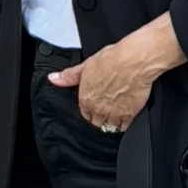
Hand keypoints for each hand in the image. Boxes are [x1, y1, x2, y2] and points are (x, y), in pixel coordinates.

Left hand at [48, 16, 184, 132]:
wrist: (134, 61)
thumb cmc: (112, 60)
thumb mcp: (86, 65)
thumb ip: (69, 76)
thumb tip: (54, 78)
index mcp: (86, 98)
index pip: (84, 113)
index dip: (90, 109)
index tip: (94, 105)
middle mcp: (98, 109)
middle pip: (96, 122)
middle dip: (99, 117)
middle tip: (105, 110)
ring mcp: (114, 113)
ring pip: (109, 127)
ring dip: (111, 122)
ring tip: (115, 114)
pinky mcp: (129, 114)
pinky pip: (123, 127)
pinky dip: (123, 124)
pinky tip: (125, 116)